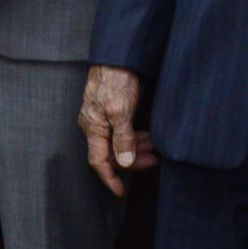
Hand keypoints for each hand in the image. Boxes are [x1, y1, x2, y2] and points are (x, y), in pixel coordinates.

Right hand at [79, 66, 156, 196]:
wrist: (117, 56)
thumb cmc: (115, 80)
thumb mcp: (121, 111)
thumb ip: (123, 138)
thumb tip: (125, 163)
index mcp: (93, 128)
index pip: (98, 163)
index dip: (110, 179)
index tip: (121, 192)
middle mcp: (95, 127)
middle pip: (111, 155)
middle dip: (132, 161)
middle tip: (153, 160)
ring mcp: (102, 119)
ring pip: (118, 144)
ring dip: (136, 149)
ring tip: (154, 147)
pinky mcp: (111, 112)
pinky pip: (121, 133)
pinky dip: (134, 138)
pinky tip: (147, 136)